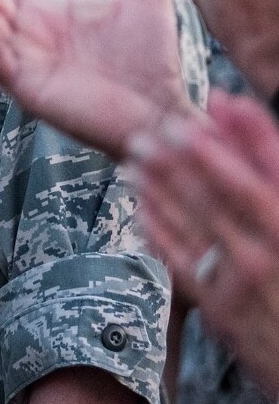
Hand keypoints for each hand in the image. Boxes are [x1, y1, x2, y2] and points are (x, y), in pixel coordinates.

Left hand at [130, 94, 278, 397]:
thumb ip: (272, 169)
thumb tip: (236, 114)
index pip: (265, 176)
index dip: (238, 138)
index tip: (219, 101)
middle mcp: (268, 255)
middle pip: (220, 195)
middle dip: (187, 156)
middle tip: (159, 126)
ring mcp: (238, 280)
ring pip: (192, 220)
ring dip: (160, 182)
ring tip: (138, 152)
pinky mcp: (214, 302)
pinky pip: (178, 255)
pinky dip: (156, 223)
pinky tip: (139, 198)